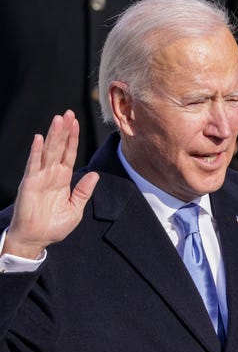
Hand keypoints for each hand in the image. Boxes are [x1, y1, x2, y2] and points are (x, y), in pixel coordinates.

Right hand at [5, 110, 98, 258]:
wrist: (37, 239)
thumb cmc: (54, 226)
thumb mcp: (76, 209)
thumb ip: (84, 191)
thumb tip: (94, 174)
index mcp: (63, 180)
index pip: (69, 154)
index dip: (73, 139)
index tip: (77, 122)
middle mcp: (51, 175)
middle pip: (59, 148)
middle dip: (64, 131)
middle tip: (68, 113)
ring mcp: (39, 178)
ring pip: (48, 152)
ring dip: (53, 135)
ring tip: (58, 119)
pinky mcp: (29, 184)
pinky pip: (33, 165)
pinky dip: (37, 152)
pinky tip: (40, 138)